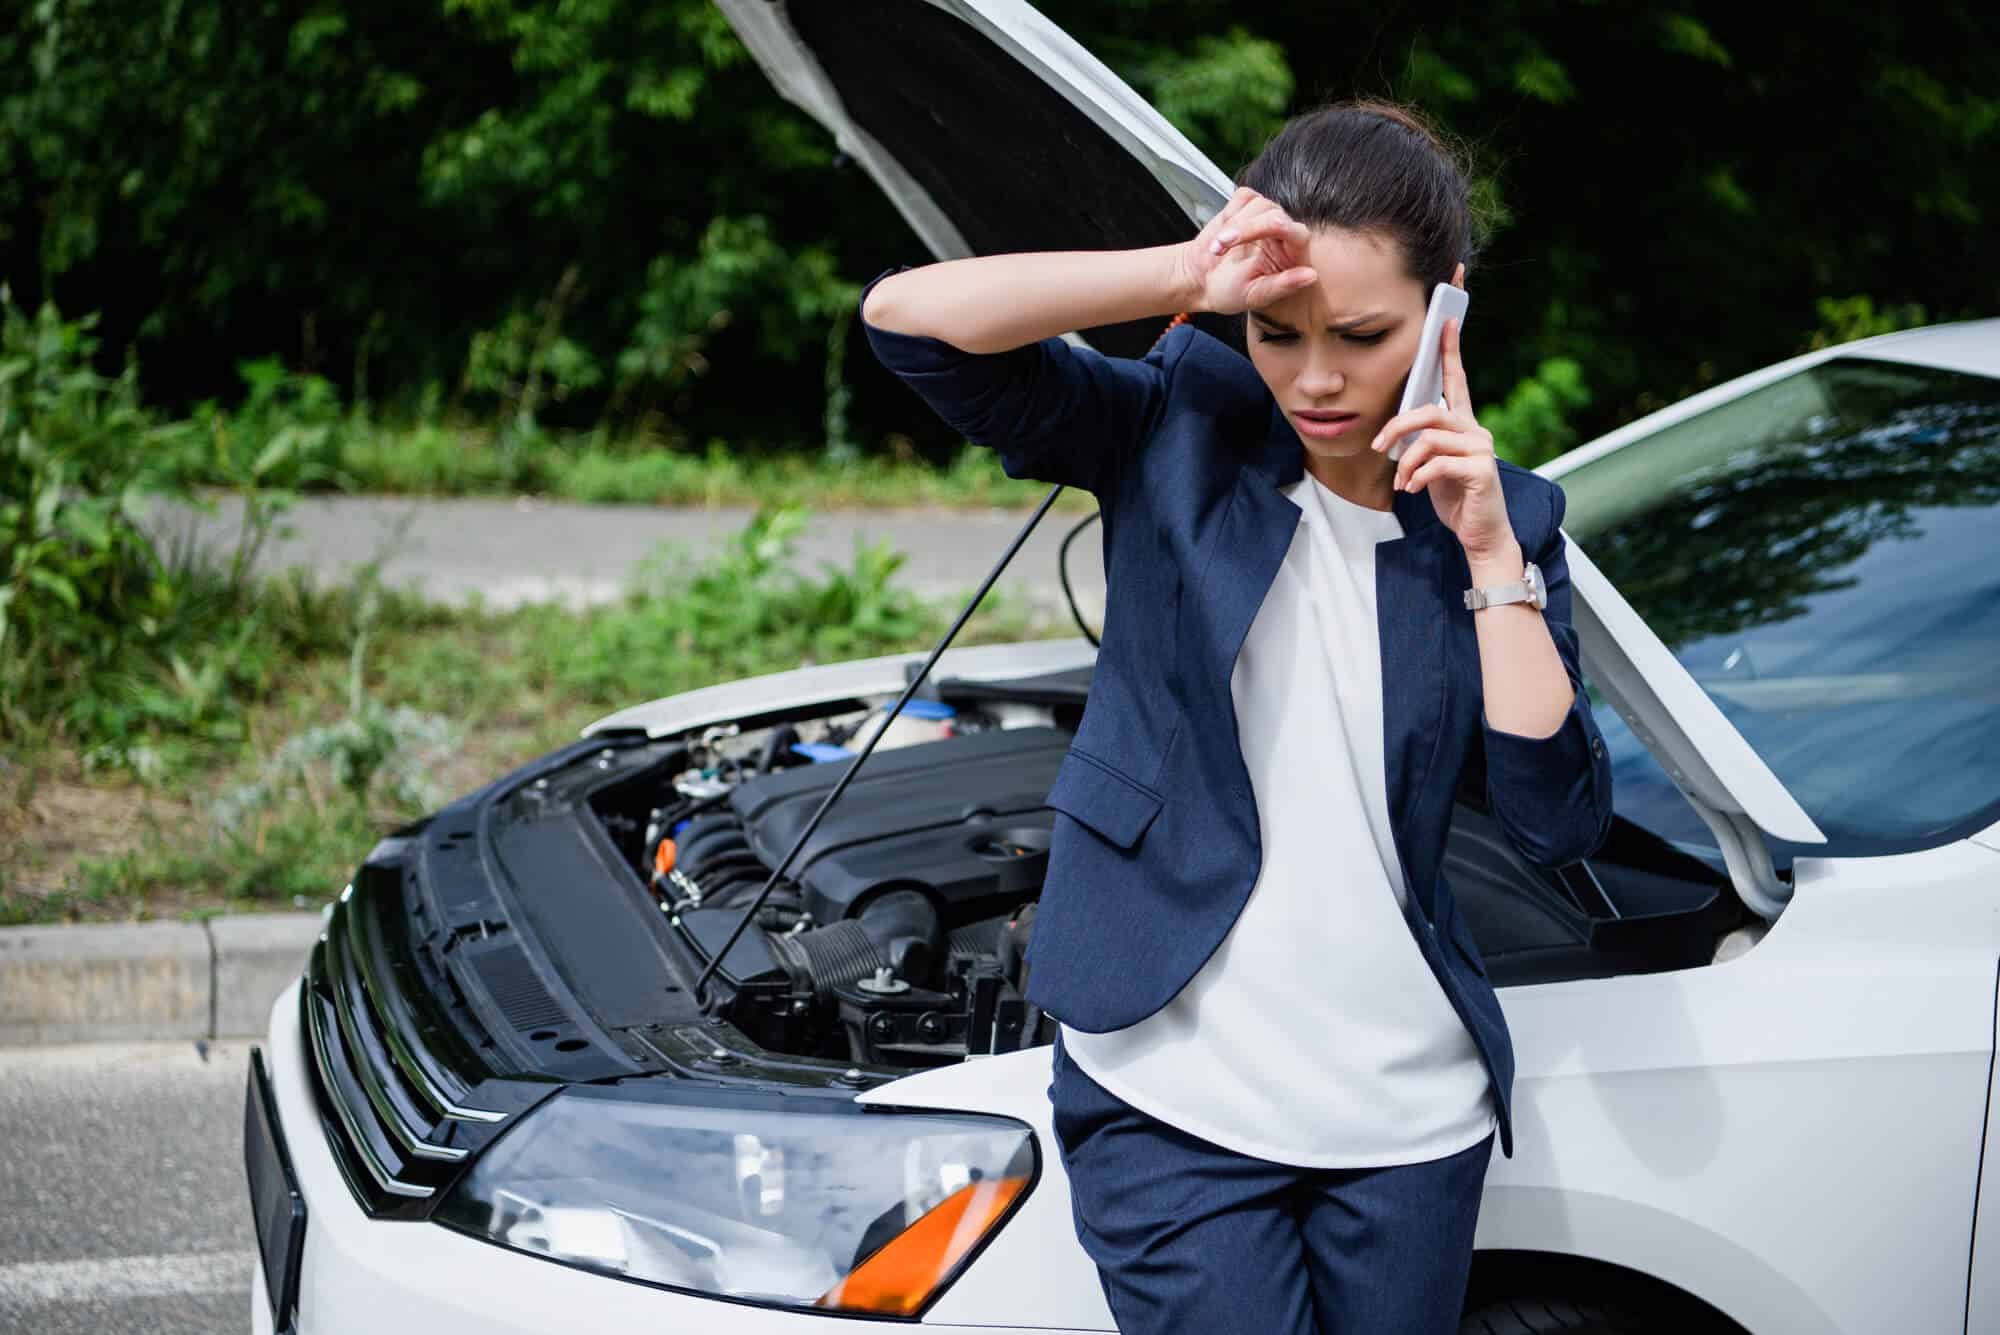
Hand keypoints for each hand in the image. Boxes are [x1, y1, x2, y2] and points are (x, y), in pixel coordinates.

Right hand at [1173, 187, 1317, 315]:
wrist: (1202, 281)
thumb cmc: (1230, 292)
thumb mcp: (1256, 295)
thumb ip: (1283, 285)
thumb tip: (1312, 276)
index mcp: (1292, 255)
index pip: (1293, 231)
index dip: (1267, 229)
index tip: (1237, 239)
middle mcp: (1283, 233)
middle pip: (1273, 214)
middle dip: (1243, 229)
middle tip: (1218, 248)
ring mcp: (1267, 216)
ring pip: (1257, 203)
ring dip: (1231, 223)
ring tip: (1217, 248)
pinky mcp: (1250, 207)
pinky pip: (1243, 196)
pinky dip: (1229, 211)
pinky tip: (1221, 231)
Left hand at [1367, 284, 1515, 559]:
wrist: (1481, 534)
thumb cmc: (1454, 498)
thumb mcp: (1432, 467)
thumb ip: (1420, 444)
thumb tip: (1395, 436)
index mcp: (1463, 425)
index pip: (1456, 380)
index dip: (1450, 350)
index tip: (1445, 320)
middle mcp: (1476, 431)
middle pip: (1430, 411)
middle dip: (1397, 427)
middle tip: (1379, 446)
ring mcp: (1481, 449)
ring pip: (1430, 438)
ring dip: (1406, 462)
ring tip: (1402, 483)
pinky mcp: (1481, 470)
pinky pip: (1437, 464)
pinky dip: (1418, 478)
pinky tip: (1415, 492)